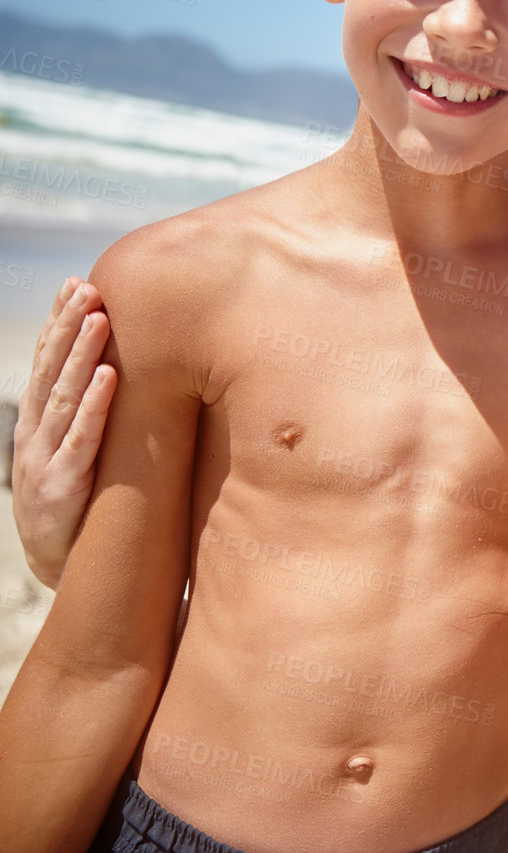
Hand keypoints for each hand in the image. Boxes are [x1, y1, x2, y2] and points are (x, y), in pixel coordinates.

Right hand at [12, 277, 112, 588]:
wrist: (60, 568)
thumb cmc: (81, 504)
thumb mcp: (78, 454)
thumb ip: (91, 417)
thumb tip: (125, 371)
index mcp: (39, 423)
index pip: (48, 364)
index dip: (59, 324)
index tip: (76, 284)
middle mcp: (37, 435)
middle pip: (52, 370)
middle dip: (69, 326)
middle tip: (88, 286)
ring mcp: (45, 460)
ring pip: (64, 396)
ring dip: (81, 354)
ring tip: (99, 316)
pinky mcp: (63, 486)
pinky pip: (81, 440)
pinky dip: (94, 407)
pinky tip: (109, 377)